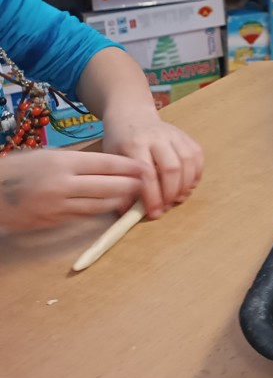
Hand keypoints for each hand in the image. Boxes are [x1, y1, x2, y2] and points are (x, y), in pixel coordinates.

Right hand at [0, 150, 148, 231]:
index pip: (106, 164)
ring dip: (119, 201)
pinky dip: (100, 211)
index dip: (129, 167)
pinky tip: (111, 206)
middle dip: (131, 185)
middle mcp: (63, 184)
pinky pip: (83, 215)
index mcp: (63, 162)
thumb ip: (76, 161)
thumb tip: (108, 166)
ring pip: (100, 205)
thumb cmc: (21, 168)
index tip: (145, 167)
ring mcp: (58, 205)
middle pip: (109, 186)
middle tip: (147, 183)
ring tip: (134, 196)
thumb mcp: (48, 155)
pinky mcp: (53, 221)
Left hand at [100, 104, 203, 218]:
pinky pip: (198, 156)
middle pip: (172, 168)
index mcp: (135, 144)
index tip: (154, 213)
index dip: (153, 196)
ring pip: (188, 162)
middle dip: (171, 193)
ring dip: (186, 185)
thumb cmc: (120, 141)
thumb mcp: (112, 160)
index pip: (148, 173)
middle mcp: (157, 137)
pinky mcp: (186, 136)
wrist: (132, 115)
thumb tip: (130, 212)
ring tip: (178, 199)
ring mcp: (174, 134)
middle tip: (167, 207)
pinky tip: (189, 186)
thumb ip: (122, 183)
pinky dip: (197, 174)